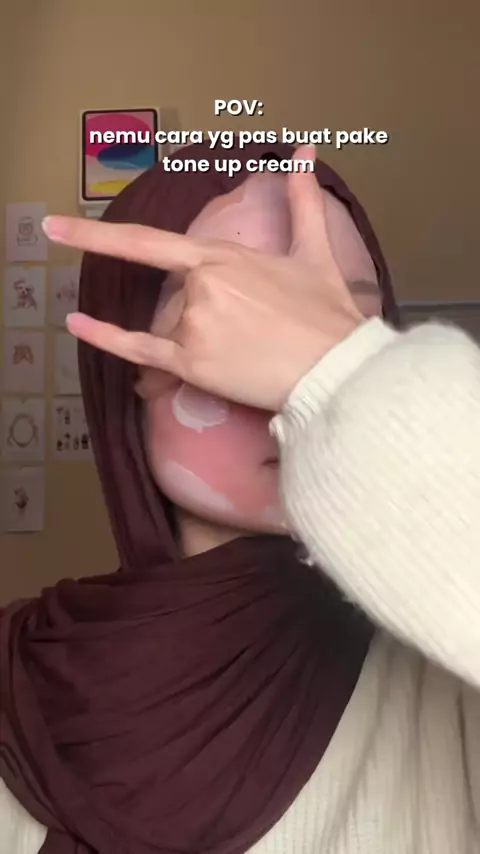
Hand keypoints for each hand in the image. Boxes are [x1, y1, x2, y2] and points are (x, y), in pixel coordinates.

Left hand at [42, 146, 362, 411]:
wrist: (335, 369)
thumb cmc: (326, 313)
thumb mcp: (313, 251)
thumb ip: (301, 200)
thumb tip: (304, 149)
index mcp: (220, 258)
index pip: (146, 243)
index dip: (95, 235)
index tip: (54, 227)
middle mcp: (198, 289)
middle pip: (176, 298)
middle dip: (211, 314)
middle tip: (257, 333)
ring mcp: (191, 327)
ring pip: (172, 329)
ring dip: (204, 338)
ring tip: (251, 351)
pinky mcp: (191, 366)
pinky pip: (140, 351)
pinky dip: (106, 339)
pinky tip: (77, 325)